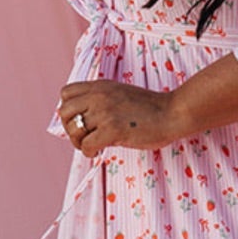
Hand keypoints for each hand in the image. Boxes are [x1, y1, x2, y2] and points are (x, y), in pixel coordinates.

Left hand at [57, 79, 180, 154]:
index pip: (65, 93)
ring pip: (73, 130)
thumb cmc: (151, 108)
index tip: (79, 120)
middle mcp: (99, 96)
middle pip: (64, 112)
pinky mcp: (112, 129)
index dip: (68, 109)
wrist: (173, 113)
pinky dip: (89, 152)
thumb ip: (101, 100)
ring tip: (91, 145)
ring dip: (79, 142)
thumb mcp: (121, 93)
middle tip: (83, 137)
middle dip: (69, 128)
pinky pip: (86, 145)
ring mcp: (105, 112)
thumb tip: (82, 119)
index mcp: (100, 86)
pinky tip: (99, 152)